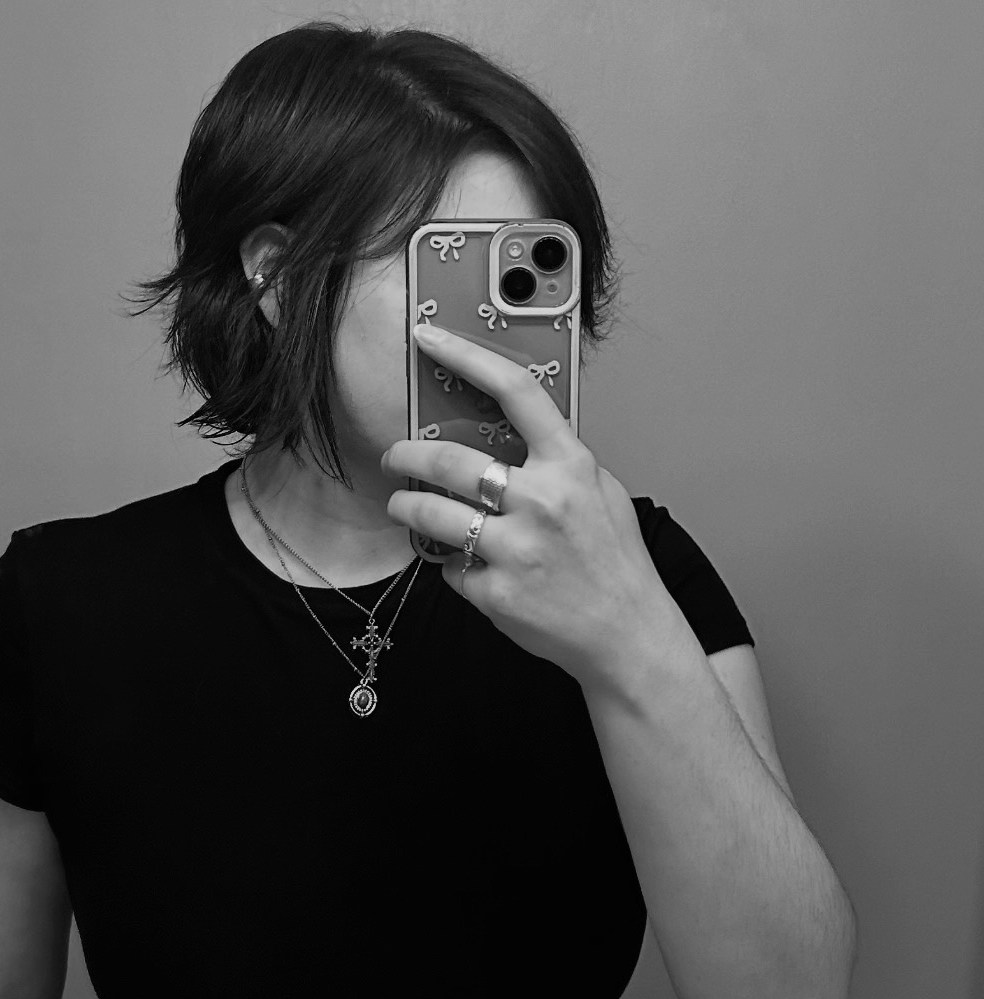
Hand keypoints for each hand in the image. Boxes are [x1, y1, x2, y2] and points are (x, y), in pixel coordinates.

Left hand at [380, 322, 671, 689]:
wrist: (628, 635)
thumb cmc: (614, 562)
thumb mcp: (600, 493)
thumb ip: (556, 461)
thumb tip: (502, 432)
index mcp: (571, 466)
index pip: (514, 391)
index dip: (465, 355)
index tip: (429, 338)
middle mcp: (541, 502)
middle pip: (449, 461)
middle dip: (406, 455)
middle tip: (394, 457)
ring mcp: (516, 550)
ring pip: (431, 515)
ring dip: (406, 507)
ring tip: (402, 505)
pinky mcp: (495, 592)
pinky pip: (452, 567)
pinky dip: (454, 565)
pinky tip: (471, 566)